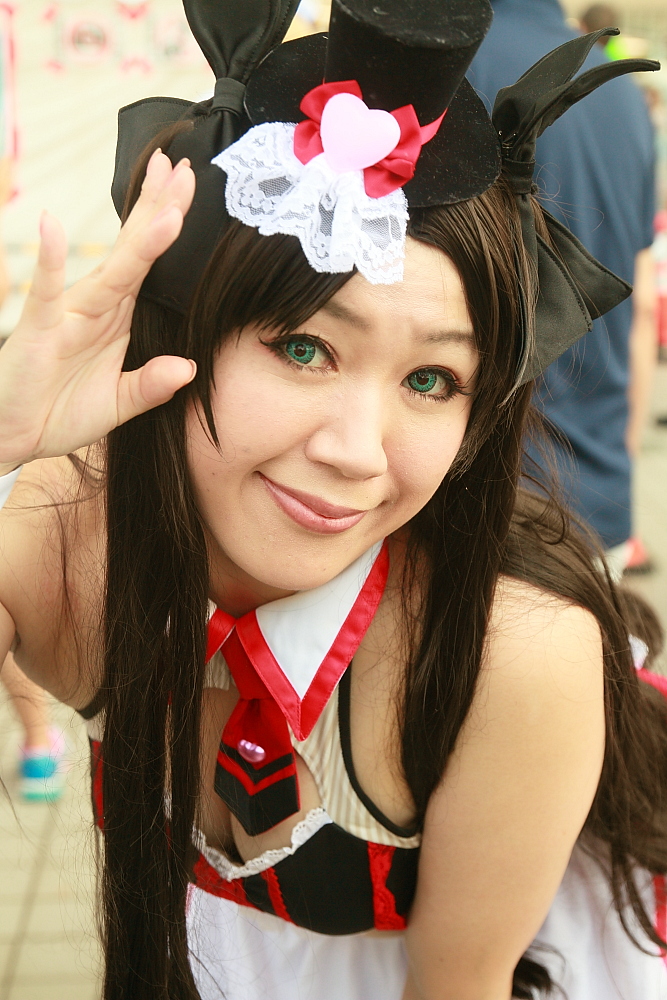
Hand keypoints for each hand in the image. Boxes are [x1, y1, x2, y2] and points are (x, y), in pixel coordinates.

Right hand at [0, 150, 196, 473]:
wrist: (14, 435)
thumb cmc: (62, 411)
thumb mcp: (117, 405)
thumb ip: (150, 387)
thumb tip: (188, 369)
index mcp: (119, 317)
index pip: (150, 265)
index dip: (168, 228)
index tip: (190, 189)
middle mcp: (98, 306)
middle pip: (135, 251)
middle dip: (159, 208)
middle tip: (181, 167)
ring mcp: (68, 313)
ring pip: (109, 266)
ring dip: (136, 234)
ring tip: (158, 193)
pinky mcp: (40, 327)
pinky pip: (45, 290)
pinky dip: (50, 259)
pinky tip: (52, 226)